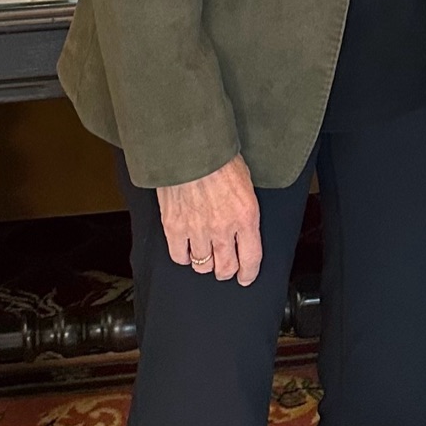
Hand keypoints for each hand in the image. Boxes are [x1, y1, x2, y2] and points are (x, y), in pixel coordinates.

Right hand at [156, 155, 261, 283]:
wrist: (190, 148)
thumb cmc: (218, 158)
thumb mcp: (246, 182)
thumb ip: (245, 208)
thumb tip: (244, 224)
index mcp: (245, 216)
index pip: (251, 259)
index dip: (248, 273)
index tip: (245, 277)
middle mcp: (222, 228)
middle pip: (226, 268)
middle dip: (227, 271)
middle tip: (225, 267)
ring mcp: (197, 230)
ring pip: (203, 265)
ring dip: (205, 263)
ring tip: (205, 255)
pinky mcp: (174, 227)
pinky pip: (179, 256)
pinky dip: (183, 256)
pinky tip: (186, 248)